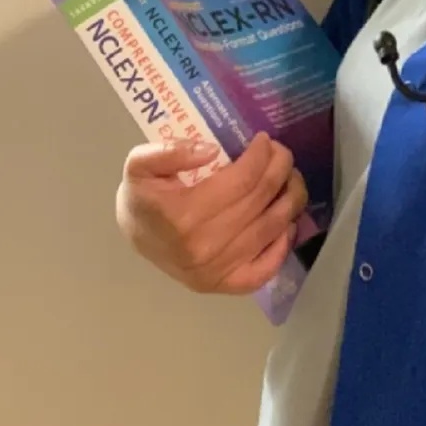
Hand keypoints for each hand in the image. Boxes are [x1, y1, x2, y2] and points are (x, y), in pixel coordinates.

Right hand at [115, 133, 307, 295]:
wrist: (134, 236)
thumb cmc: (143, 198)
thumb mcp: (141, 164)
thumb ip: (170, 151)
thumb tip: (211, 151)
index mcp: (184, 215)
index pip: (243, 180)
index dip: (262, 156)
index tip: (265, 140)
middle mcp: (203, 247)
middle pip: (261, 200)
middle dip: (280, 169)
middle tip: (282, 154)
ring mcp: (216, 271)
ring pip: (272, 228)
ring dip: (291, 198)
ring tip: (291, 178)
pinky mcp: (224, 285)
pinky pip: (266, 268)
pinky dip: (283, 244)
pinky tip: (288, 221)